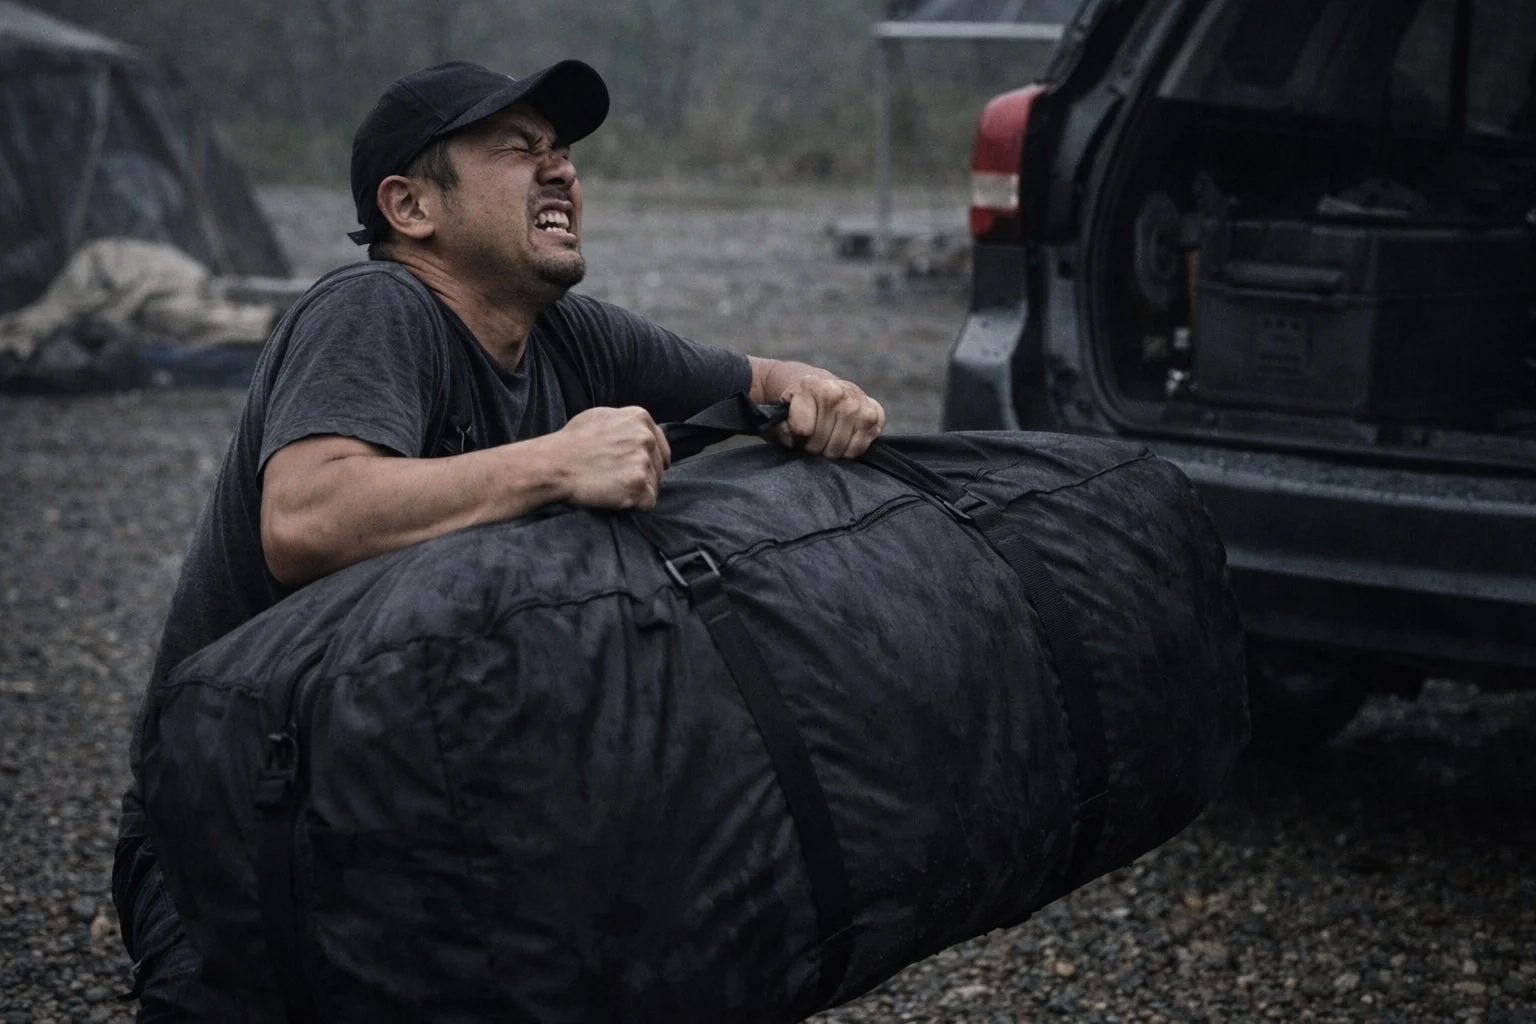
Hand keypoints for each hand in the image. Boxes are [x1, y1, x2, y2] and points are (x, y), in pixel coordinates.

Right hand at [549, 406, 670, 508]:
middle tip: (617, 478)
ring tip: (612, 485)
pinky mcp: (638, 484)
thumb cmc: (572, 442)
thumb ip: (626, 424)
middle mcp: (646, 437)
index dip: (649, 460)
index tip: (634, 468)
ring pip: (654, 485)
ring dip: (638, 490)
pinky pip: (648, 502)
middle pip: (659, 467)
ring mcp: (643, 461)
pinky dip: (634, 504)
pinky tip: (615, 496)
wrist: (555, 463)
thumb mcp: (601, 417)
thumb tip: (640, 433)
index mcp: (640, 418)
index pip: (660, 447)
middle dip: (644, 476)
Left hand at [774, 376, 885, 457]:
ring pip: (838, 449)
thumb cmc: (800, 403)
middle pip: (820, 442)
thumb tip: (792, 440)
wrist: (824, 387)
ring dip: (829, 451)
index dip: (795, 437)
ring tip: (825, 439)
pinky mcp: (875, 416)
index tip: (796, 431)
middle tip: (811, 440)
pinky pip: (858, 449)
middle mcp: (838, 392)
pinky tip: (842, 439)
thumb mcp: (782, 410)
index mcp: (811, 385)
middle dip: (812, 447)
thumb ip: (779, 426)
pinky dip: (848, 451)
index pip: (802, 430)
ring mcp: (858, 404)